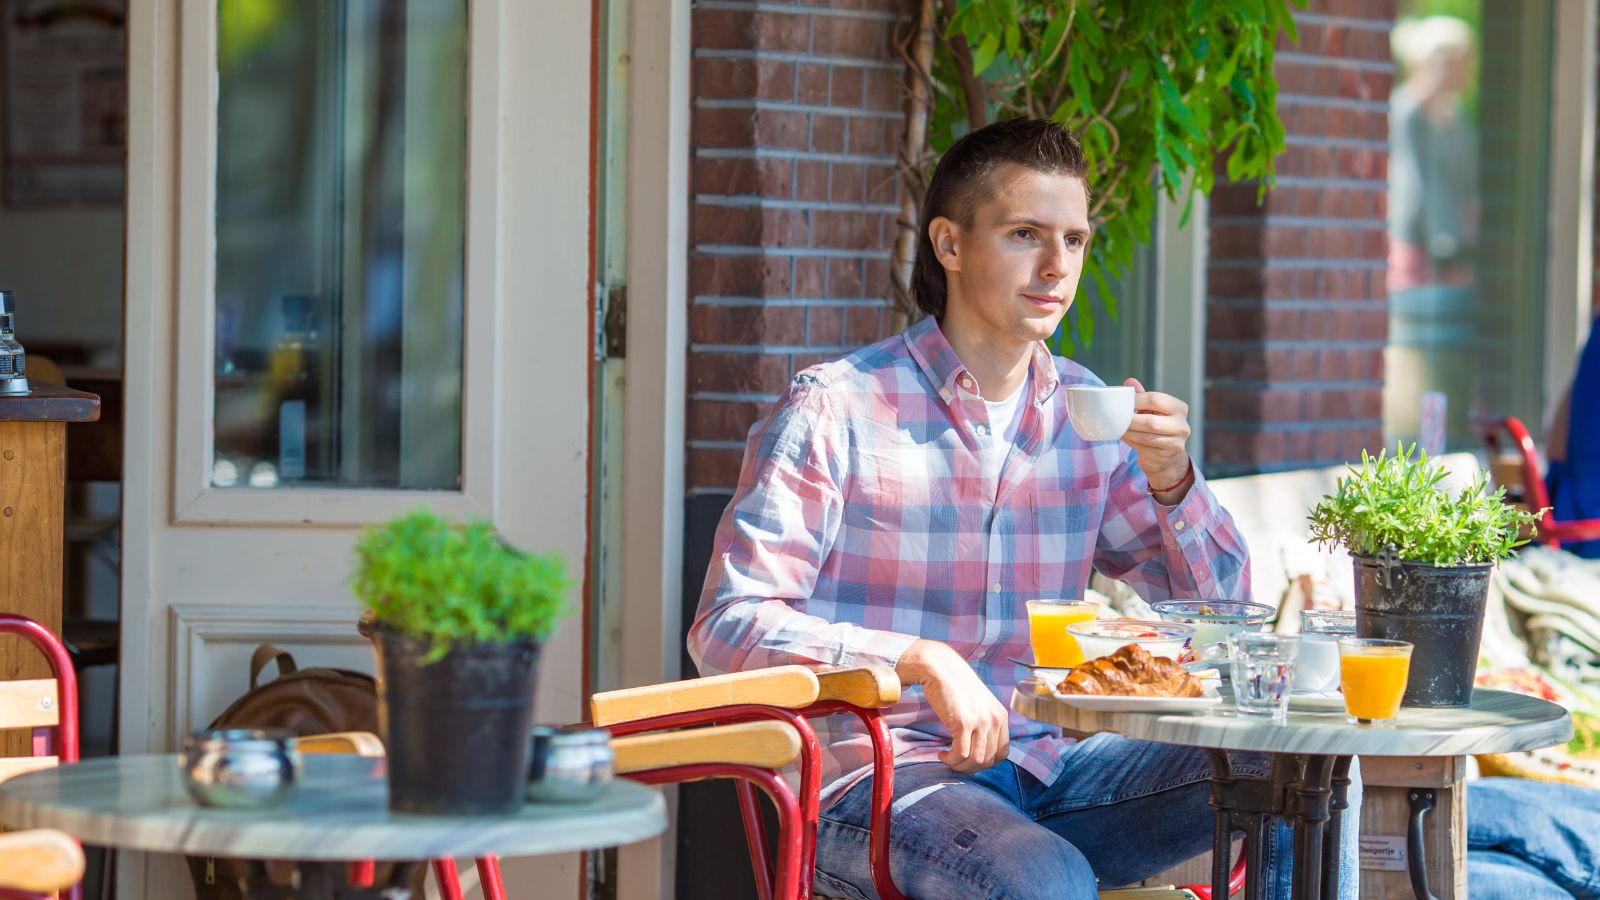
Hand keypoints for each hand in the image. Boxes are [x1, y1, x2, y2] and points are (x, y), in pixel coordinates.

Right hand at [896, 639, 1009, 772]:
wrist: (941, 669)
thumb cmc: (955, 687)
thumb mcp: (979, 706)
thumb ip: (984, 724)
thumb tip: (980, 752)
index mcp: (1001, 717)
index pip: (1002, 754)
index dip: (985, 763)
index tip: (970, 761)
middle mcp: (994, 720)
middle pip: (988, 760)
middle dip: (970, 768)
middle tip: (955, 763)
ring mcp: (980, 721)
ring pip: (975, 760)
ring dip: (959, 766)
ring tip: (947, 759)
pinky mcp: (963, 722)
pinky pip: (960, 754)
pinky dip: (951, 760)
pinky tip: (942, 755)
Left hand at [1121, 377, 1190, 490]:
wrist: (1167, 456)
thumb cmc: (1157, 425)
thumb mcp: (1152, 409)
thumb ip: (1142, 396)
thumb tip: (1130, 382)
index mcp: (1179, 408)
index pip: (1155, 399)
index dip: (1136, 400)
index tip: (1121, 402)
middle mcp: (1182, 425)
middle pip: (1151, 421)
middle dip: (1130, 420)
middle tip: (1115, 418)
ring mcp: (1176, 442)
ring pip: (1146, 437)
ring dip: (1128, 432)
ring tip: (1117, 428)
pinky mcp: (1166, 456)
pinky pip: (1144, 448)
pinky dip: (1131, 442)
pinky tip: (1124, 437)